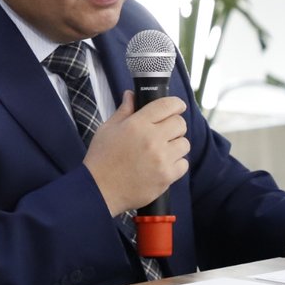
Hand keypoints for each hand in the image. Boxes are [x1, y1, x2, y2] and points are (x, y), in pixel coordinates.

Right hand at [84, 91, 189, 214]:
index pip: (167, 105)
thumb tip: (131, 95)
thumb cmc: (101, 159)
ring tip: (162, 151)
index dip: (176, 104)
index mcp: (138, 124)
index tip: (177, 107)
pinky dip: (176, 164)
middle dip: (174, 125)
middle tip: (164, 132)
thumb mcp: (107, 129)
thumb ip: (124, 111)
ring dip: (176, 145)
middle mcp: (152, 139)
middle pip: (180, 124)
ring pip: (185, 144)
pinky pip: (184, 164)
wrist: (99, 190)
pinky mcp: (166, 177)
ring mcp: (161, 159)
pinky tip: (162, 165)